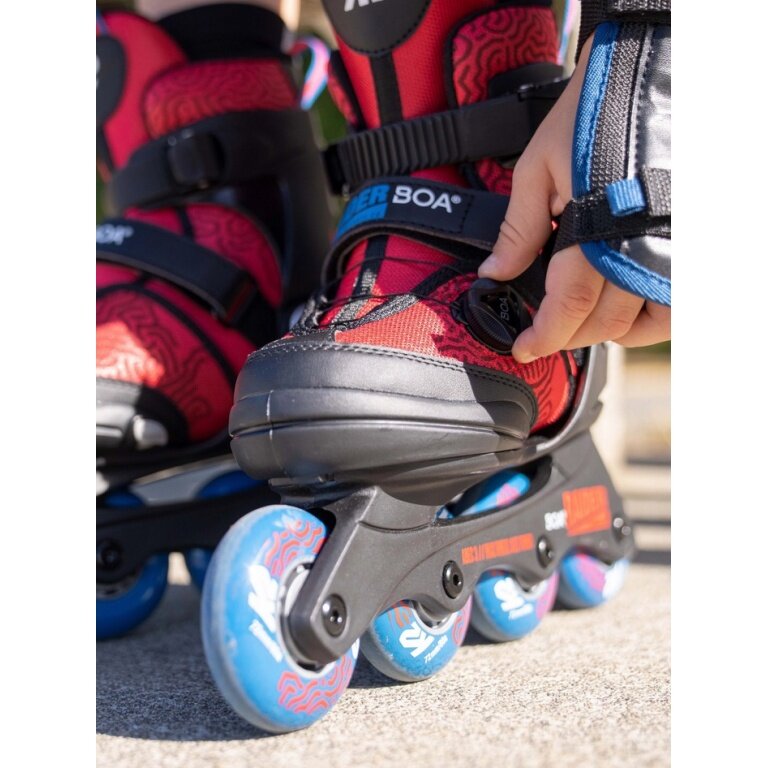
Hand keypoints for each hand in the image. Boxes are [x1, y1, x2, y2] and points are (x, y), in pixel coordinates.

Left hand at [478, 36, 669, 362]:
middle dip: (567, 336)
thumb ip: (518, 229)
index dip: (542, 338)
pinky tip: (628, 307)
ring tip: (583, 324)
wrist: (654, 69)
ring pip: (648, 324)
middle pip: (604, 323)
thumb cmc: (595, 111)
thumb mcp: (539, 166)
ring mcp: (675, 249)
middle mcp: (642, 250)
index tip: (523, 349)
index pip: (568, 309)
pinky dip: (653, 318)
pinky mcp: (693, 242)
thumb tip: (495, 272)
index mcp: (597, 233)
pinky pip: (679, 303)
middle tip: (543, 333)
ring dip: (611, 334)